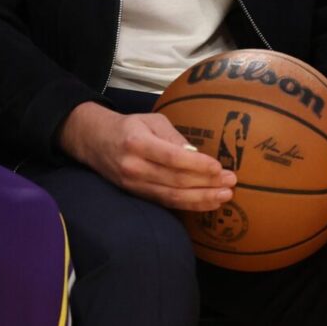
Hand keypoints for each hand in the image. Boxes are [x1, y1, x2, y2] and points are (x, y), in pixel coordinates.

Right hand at [59, 101, 234, 211]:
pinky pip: (166, 203)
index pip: (172, 158)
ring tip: (224, 196)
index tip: (218, 167)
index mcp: (137, 143)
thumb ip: (173, 137)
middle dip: (207, 184)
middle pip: (176, 181)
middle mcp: (134, 167)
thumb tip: (197, 155)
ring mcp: (134, 185)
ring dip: (202, 199)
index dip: (197, 164)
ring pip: (172, 197)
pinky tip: (207, 202)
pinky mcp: (137, 195)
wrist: (95, 142)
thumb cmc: (129, 127)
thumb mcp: (151, 121)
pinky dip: (188, 205)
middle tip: (231, 182)